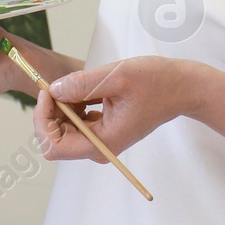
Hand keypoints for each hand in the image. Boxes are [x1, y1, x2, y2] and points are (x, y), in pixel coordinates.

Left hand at [35, 56, 194, 162]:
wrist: (181, 87)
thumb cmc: (156, 82)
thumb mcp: (116, 77)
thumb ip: (82, 84)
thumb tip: (53, 90)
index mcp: (103, 142)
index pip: (53, 146)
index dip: (43, 119)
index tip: (48, 92)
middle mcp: (99, 147)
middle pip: (54, 138)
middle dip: (50, 111)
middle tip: (59, 84)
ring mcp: (101, 140)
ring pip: (62, 129)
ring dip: (61, 106)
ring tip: (80, 85)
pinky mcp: (103, 130)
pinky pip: (75, 122)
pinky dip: (72, 105)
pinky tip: (87, 90)